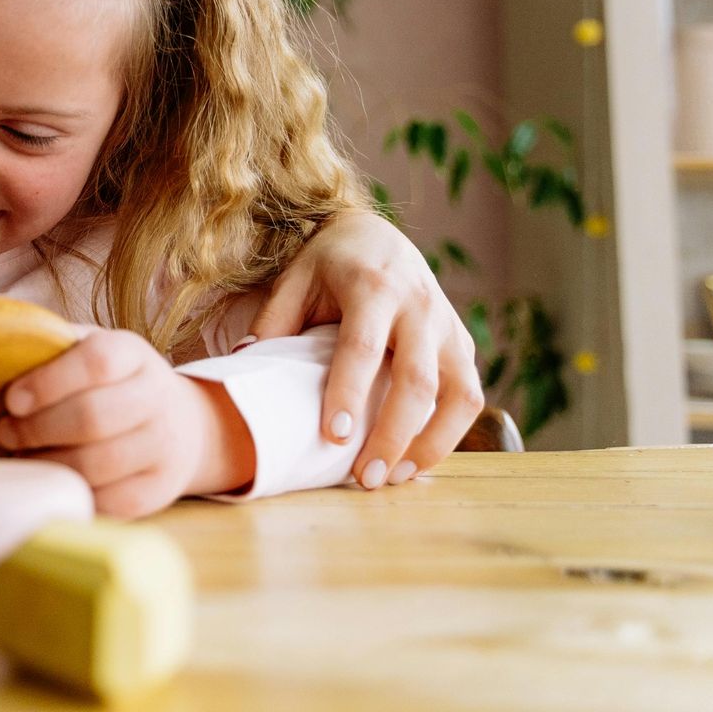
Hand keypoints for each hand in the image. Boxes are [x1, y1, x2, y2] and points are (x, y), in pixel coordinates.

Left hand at [0, 329, 252, 517]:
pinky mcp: (160, 489)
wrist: (179, 424)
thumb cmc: (112, 383)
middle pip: (93, 417)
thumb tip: (0, 353)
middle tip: (5, 433)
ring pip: (98, 464)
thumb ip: (53, 348)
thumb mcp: (90, 350)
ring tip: (21, 458)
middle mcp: (157, 396)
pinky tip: (50, 479)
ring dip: (48, 464)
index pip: (96, 362)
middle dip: (37, 430)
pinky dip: (71, 493)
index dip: (48, 382)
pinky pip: (109, 501)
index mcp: (133, 353)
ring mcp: (163, 445)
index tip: (12, 400)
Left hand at [249, 209, 482, 488]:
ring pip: (457, 394)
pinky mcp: (462, 343)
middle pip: (416, 379)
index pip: (362, 346)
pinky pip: (468, 395)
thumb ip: (273, 321)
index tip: (334, 436)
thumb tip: (243, 363)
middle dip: (393, 434)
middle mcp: (418, 306)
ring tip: (395, 478)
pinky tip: (417, 459)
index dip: (350, 392)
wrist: (376, 235)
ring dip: (431, 443)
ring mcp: (447, 325)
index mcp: (372, 286)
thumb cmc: (328, 264)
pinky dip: (450, 433)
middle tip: (366, 478)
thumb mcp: (295, 280)